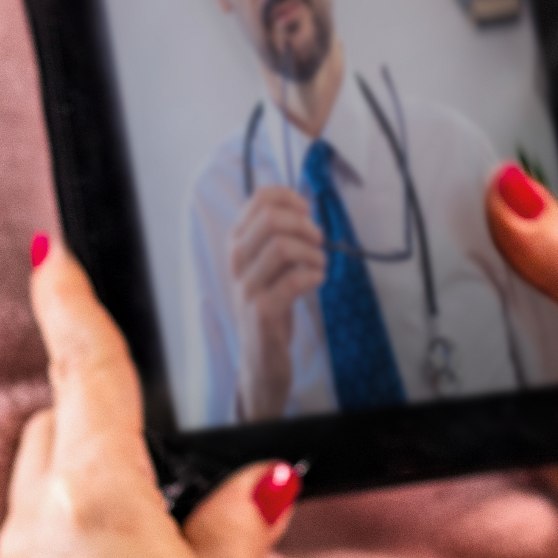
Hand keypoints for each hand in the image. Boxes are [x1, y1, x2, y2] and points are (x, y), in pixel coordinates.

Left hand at [0, 237, 305, 557]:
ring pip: (38, 499)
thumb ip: (234, 521)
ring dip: (81, 481)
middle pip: (49, 432)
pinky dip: (77, 543)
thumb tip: (249, 485)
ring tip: (157, 506)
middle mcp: (36, 540)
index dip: (68, 305)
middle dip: (85, 406)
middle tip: (144, 405)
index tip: (49, 254)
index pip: (80, 373)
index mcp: (93, 500)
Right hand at [224, 186, 330, 418]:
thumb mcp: (270, 267)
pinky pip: (292, 281)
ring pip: (281, 247)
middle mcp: (237, 262)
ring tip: (319, 263)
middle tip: (317, 240)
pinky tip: (317, 280)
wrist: (261, 359)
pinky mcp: (262, 312)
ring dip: (312, 252)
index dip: (288, 198)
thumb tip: (303, 207)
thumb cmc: (271, 307)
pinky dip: (313, 275)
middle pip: (270, 219)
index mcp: (239, 245)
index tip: (306, 211)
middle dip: (303, 225)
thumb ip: (279, 238)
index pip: (257, 200)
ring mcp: (247, 288)